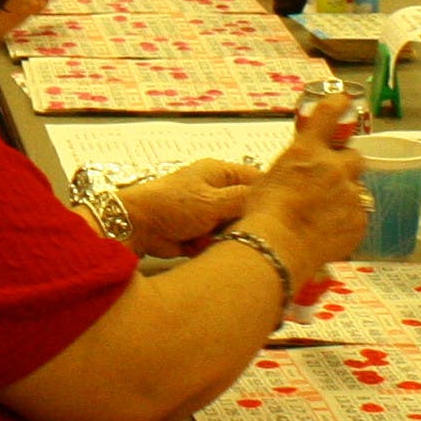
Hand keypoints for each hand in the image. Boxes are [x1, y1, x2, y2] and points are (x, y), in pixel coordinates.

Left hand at [121, 156, 262, 252]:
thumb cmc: (173, 205)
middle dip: (246, 222)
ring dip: (229, 237)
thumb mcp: (213, 200)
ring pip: (233, 228)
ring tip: (219, 239)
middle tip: (247, 232)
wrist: (136, 226)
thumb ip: (244, 199)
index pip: (255, 179)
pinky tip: (204, 247)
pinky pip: (218, 242)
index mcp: (219, 173)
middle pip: (246, 207)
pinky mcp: (199, 234)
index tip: (283, 213)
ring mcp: (207, 214)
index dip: (269, 194)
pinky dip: (213, 247)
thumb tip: (271, 199)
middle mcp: (216, 191)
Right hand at [244, 95, 370, 271]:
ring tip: (323, 215)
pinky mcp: (359, 219)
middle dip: (345, 166)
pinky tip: (328, 231)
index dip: (338, 104)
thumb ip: (290, 170)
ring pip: (355, 190)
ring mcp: (350, 193)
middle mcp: (333, 167)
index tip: (343, 100)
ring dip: (344, 197)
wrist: (278, 246)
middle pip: (354, 157)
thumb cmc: (263, 214)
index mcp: (307, 150)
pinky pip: (358, 215)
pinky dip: (346, 221)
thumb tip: (293, 175)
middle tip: (330, 180)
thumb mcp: (268, 180)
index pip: (328, 115)